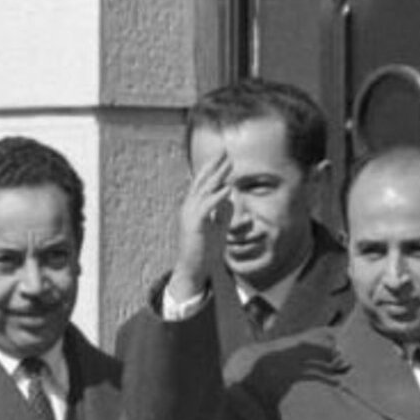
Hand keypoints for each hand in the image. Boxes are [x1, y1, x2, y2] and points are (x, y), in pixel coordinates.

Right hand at [167, 148, 232, 309]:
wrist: (193, 269)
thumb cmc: (205, 250)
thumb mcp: (217, 227)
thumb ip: (222, 212)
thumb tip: (229, 197)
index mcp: (194, 207)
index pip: (203, 182)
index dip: (212, 168)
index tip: (224, 155)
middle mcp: (189, 207)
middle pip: (203, 181)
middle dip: (214, 165)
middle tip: (225, 151)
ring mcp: (190, 215)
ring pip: (204, 190)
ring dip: (218, 176)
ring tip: (229, 164)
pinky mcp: (194, 225)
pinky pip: (207, 207)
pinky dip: (218, 196)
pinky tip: (228, 188)